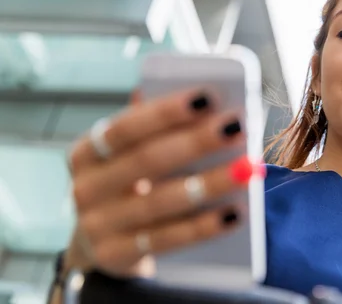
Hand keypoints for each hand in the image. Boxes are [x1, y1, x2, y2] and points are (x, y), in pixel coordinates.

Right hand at [63, 89, 260, 276]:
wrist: (103, 243)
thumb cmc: (130, 183)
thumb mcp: (131, 154)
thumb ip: (156, 125)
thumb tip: (200, 96)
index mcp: (88, 151)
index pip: (127, 126)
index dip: (166, 112)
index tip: (208, 96)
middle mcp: (85, 187)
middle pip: (147, 160)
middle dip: (196, 142)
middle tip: (237, 126)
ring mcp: (97, 226)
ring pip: (161, 201)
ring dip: (209, 183)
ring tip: (247, 168)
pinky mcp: (116, 256)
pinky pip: (167, 239)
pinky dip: (203, 227)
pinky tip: (235, 213)